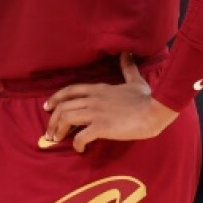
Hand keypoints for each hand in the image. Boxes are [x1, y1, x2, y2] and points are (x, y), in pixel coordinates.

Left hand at [41, 53, 177, 152]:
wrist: (154, 110)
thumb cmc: (146, 98)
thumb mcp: (135, 80)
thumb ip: (127, 68)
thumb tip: (126, 53)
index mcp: (98, 89)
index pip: (69, 91)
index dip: (56, 98)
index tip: (47, 107)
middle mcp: (93, 99)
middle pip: (63, 107)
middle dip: (52, 120)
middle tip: (50, 132)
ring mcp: (96, 113)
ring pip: (67, 119)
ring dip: (59, 130)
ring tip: (58, 140)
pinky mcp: (102, 127)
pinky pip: (81, 136)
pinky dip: (77, 143)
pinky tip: (79, 148)